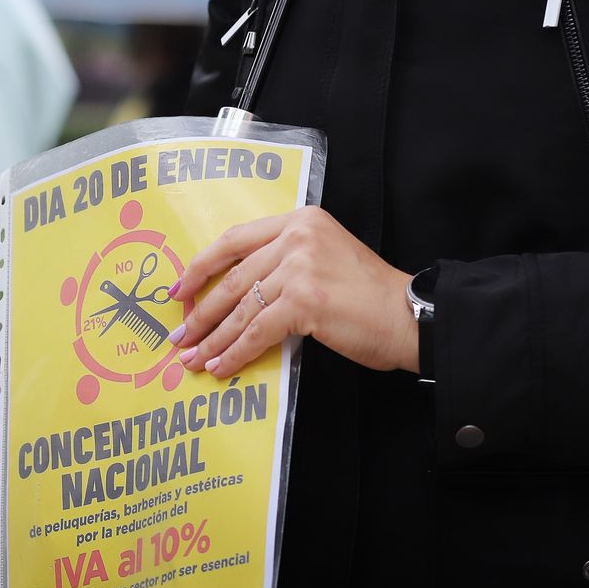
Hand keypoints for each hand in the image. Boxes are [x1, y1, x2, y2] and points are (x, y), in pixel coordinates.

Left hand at [170, 207, 418, 378]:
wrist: (409, 315)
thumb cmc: (369, 295)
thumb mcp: (324, 258)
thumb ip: (284, 262)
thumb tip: (235, 295)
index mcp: (299, 220)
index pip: (234, 240)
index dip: (201, 266)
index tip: (180, 290)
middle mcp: (297, 237)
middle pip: (233, 277)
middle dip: (201, 311)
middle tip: (179, 334)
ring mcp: (300, 267)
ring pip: (241, 308)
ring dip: (212, 337)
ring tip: (193, 357)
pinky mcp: (304, 301)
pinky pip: (257, 332)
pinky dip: (235, 353)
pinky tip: (221, 367)